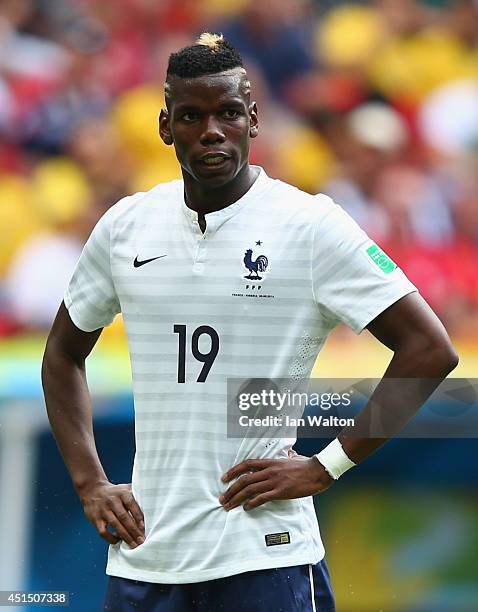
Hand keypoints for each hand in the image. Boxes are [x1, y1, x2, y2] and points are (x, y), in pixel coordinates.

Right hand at [79, 481, 144, 547]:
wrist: (93, 490)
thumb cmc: (115, 492)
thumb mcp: (125, 489)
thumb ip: (137, 495)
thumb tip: (152, 504)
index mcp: (122, 493)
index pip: (131, 504)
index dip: (138, 516)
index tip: (144, 527)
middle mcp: (112, 501)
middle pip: (124, 517)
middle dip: (134, 530)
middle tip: (141, 541)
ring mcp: (103, 510)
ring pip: (115, 525)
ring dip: (125, 537)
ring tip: (133, 545)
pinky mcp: (95, 519)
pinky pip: (103, 532)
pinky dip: (110, 538)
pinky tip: (118, 541)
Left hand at [219, 451, 333, 511]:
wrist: (316, 472)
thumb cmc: (304, 465)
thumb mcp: (291, 458)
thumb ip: (284, 457)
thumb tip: (288, 453)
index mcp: (270, 462)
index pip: (246, 464)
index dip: (233, 471)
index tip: (224, 478)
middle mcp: (269, 471)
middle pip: (244, 480)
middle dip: (231, 490)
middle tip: (222, 498)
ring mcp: (274, 481)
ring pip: (250, 490)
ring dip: (237, 498)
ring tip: (229, 505)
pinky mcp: (280, 492)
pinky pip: (262, 498)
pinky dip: (252, 503)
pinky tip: (246, 508)